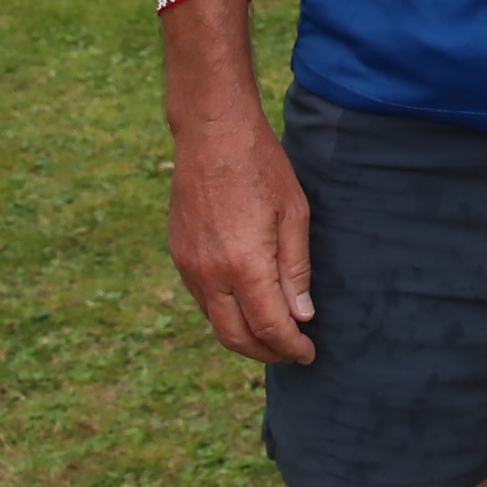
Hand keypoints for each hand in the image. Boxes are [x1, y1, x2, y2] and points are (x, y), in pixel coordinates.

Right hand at [166, 106, 317, 364]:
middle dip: (266, 352)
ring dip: (244, 336)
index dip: (290, 347)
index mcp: (245, 264)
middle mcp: (210, 273)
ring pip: (215, 322)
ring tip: (273, 333)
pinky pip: (202, 300)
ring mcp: (189, 265)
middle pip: (236, 337)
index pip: (269, 326)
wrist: (211, 133)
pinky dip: (225, 313)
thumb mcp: (294, 214)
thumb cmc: (261, 166)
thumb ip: (296, 269)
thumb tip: (301, 316)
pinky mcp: (178, 254)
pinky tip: (246, 305)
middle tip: (292, 352)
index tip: (308, 354)